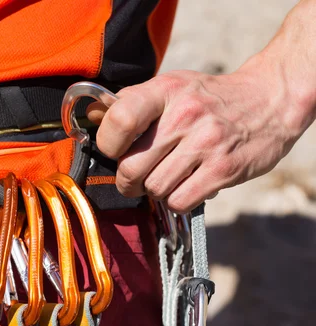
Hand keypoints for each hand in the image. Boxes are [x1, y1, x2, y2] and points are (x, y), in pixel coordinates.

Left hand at [88, 67, 309, 212]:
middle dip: (127, 181)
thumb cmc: (208, 98)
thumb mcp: (171, 87)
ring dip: (155, 191)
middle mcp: (185, 115)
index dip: (107, 144)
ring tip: (167, 177)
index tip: (114, 150)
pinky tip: (186, 186)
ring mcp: (206, 143)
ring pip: (154, 189)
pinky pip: (180, 201)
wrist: (270, 100)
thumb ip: (131, 103)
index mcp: (165, 90)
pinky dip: (177, 200)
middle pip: (131, 167)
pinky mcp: (224, 169)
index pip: (119, 120)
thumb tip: (91, 117)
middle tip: (135, 178)